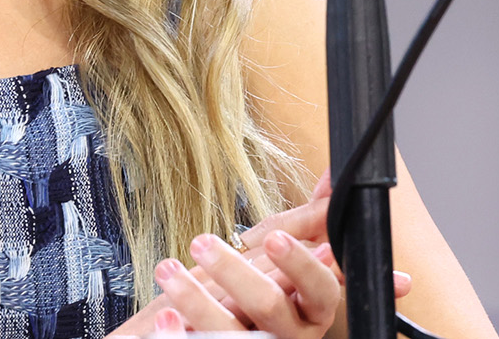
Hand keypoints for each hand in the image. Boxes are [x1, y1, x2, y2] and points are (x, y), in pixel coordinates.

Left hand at [109, 172, 412, 336]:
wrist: (231, 328)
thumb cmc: (266, 289)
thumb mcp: (286, 256)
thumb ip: (307, 222)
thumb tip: (334, 176)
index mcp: (312, 308)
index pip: (320, 288)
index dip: (301, 264)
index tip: (275, 239)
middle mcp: (290, 335)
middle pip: (268, 307)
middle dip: (235, 273)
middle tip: (202, 242)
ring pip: (231, 334)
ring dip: (196, 301)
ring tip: (167, 270)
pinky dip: (178, 336)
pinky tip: (164, 318)